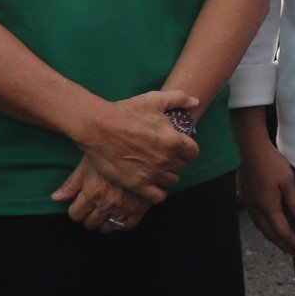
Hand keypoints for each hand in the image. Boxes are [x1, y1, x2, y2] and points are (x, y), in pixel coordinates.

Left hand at [51, 157, 150, 231]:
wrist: (140, 146)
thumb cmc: (110, 152)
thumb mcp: (88, 164)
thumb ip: (71, 183)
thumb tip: (56, 198)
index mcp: (93, 192)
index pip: (76, 215)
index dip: (76, 209)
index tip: (80, 204)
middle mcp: (108, 202)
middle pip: (90, 223)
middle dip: (89, 215)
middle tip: (93, 205)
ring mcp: (125, 206)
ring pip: (108, 227)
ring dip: (106, 220)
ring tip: (107, 208)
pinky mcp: (141, 207)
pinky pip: (128, 225)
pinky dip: (123, 221)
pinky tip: (121, 211)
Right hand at [75, 90, 199, 196]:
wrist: (98, 127)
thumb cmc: (126, 112)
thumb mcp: (154, 100)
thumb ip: (178, 99)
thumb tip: (195, 101)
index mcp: (173, 140)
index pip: (193, 153)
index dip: (188, 149)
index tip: (179, 147)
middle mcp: (166, 159)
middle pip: (182, 167)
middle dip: (176, 161)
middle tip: (166, 156)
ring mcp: (152, 173)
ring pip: (172, 181)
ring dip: (167, 175)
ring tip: (158, 169)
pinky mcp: (137, 184)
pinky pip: (157, 197)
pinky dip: (158, 192)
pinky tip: (153, 184)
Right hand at [237, 133, 294, 254]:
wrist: (251, 149)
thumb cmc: (271, 163)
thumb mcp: (288, 181)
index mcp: (268, 207)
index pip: (282, 231)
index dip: (293, 242)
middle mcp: (256, 209)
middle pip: (270, 234)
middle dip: (282, 244)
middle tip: (293, 251)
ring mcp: (249, 204)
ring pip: (261, 227)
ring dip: (272, 237)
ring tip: (282, 242)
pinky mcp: (246, 197)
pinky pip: (256, 219)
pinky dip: (264, 227)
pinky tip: (268, 224)